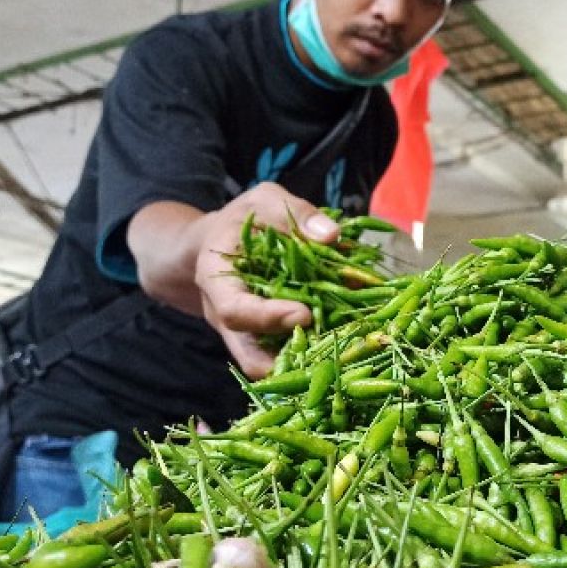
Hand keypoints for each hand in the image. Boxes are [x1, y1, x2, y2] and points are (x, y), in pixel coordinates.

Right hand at [193, 182, 337, 377]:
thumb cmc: (245, 218)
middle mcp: (227, 316)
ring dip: (309, 362)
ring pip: (272, 366)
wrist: (223, 240)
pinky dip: (317, 353)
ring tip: (347, 347)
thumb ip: (294, 214)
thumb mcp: (265, 201)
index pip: (234, 310)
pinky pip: (289, 357)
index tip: (305, 315)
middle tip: (336, 344)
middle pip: (250, 355)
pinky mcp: (269, 340)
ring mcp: (246, 334)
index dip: (268, 318)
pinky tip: (349, 338)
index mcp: (217, 279)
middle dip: (294, 357)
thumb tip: (332, 236)